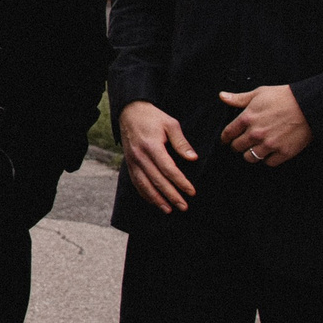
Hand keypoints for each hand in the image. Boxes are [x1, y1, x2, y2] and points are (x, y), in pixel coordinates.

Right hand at [118, 99, 198, 213]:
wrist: (129, 112)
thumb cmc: (153, 118)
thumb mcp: (170, 124)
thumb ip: (181, 142)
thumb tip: (193, 158)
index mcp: (151, 146)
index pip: (168, 169)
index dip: (180, 182)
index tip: (191, 192)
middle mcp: (140, 156)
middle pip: (157, 180)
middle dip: (171, 195)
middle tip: (184, 206)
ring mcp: (132, 161)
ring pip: (144, 184)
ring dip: (157, 199)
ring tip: (169, 210)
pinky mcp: (129, 163)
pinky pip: (136, 182)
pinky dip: (145, 194)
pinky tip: (154, 201)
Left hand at [218, 84, 309, 168]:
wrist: (309, 105)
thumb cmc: (284, 97)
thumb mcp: (259, 93)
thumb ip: (239, 98)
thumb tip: (222, 96)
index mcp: (247, 118)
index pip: (228, 133)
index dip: (225, 138)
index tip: (226, 140)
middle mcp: (256, 133)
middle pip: (237, 147)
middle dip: (237, 146)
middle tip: (241, 144)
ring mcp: (270, 144)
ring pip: (250, 157)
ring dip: (251, 154)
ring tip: (254, 150)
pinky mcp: (284, 152)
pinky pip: (269, 162)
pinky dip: (268, 159)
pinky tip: (269, 153)